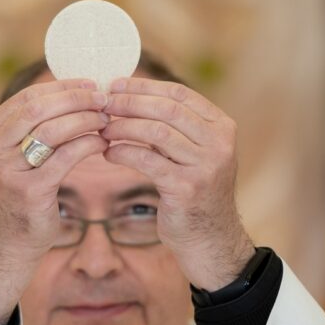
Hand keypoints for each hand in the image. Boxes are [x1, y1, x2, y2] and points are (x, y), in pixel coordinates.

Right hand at [0, 79, 109, 324]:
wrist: (6, 244)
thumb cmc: (17, 195)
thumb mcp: (14, 156)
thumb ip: (31, 128)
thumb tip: (74, 93)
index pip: (28, 97)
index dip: (63, 87)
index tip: (91, 84)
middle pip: (39, 109)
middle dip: (76, 99)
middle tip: (104, 99)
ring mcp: (6, 170)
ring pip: (52, 131)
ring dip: (85, 121)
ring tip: (107, 120)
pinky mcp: (28, 191)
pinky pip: (64, 158)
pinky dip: (88, 146)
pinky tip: (103, 144)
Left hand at [101, 77, 253, 290]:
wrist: (210, 239)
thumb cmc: (194, 192)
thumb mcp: (194, 154)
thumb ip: (175, 128)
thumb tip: (130, 96)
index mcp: (222, 127)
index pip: (180, 94)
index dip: (145, 87)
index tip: (116, 85)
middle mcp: (219, 143)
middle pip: (167, 109)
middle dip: (130, 103)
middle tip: (102, 103)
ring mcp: (205, 166)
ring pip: (156, 132)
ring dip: (124, 127)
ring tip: (102, 129)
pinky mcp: (186, 188)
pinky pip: (147, 160)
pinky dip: (123, 153)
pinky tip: (108, 154)